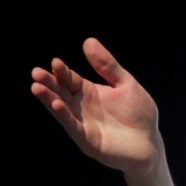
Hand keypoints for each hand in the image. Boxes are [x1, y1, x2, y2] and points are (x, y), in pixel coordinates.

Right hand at [30, 38, 161, 173]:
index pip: (70, 79)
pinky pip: (73, 127)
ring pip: (61, 109)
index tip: (55, 62)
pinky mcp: (87, 140)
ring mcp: (82, 124)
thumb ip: (108, 66)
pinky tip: (56, 104)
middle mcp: (81, 107)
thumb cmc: (139, 115)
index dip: (62, 71)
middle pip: (61, 92)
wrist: (150, 144)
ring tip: (36, 87)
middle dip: (48, 83)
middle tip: (36, 73)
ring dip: (49, 99)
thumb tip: (88, 41)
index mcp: (89, 93)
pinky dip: (64, 116)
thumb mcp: (125, 84)